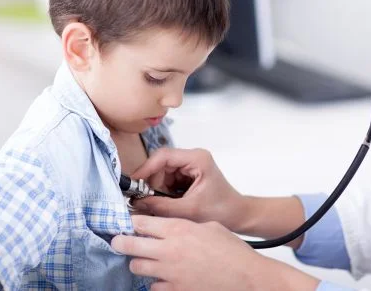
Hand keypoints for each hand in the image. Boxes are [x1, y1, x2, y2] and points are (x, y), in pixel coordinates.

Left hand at [111, 216, 319, 290]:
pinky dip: (155, 282)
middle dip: (120, 242)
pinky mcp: (175, 290)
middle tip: (118, 241)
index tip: (128, 222)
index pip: (141, 222)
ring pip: (136, 267)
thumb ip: (186, 226)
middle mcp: (169, 250)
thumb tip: (171, 228)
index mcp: (179, 229)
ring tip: (145, 260)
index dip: (131, 221)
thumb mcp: (209, 226)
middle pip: (129, 245)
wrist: (246, 277)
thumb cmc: (232, 250)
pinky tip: (163, 278)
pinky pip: (153, 287)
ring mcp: (169, 273)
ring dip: (138, 262)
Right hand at [130, 148, 247, 231]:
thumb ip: (161, 206)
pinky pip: (167, 179)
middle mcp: (193, 157)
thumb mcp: (189, 211)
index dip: (145, 169)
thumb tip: (136, 203)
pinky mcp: (187, 174)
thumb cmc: (221, 211)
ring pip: (161, 173)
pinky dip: (163, 192)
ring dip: (156, 189)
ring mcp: (190, 165)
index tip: (133, 184)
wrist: (237, 215)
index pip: (163, 156)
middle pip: (160, 164)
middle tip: (143, 200)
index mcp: (197, 159)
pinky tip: (167, 203)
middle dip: (151, 182)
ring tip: (159, 205)